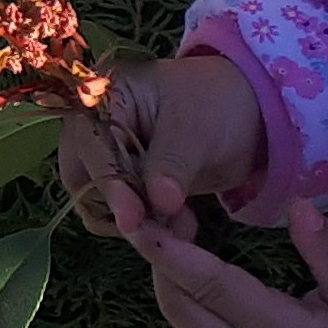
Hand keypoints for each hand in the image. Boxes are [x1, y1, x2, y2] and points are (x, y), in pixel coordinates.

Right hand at [54, 52, 267, 242]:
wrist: (243, 119)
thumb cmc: (216, 106)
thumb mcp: (196, 128)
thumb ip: (172, 165)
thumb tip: (159, 202)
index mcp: (103, 98)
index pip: (92, 146)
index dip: (110, 185)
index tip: (132, 221)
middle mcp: (93, 131)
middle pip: (84, 181)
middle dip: (123, 210)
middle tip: (165, 229)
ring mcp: (107, 162)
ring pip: (100, 207)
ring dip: (139, 225)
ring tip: (183, 224)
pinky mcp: (124, 188)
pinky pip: (121, 217)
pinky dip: (149, 228)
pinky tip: (182, 224)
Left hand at [101, 185, 327, 327]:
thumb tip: (299, 206)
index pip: (209, 284)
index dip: (170, 252)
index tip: (140, 221)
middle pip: (177, 303)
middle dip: (163, 258)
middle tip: (174, 217)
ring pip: (184, 324)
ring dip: (185, 289)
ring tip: (198, 254)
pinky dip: (201, 321)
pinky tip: (224, 308)